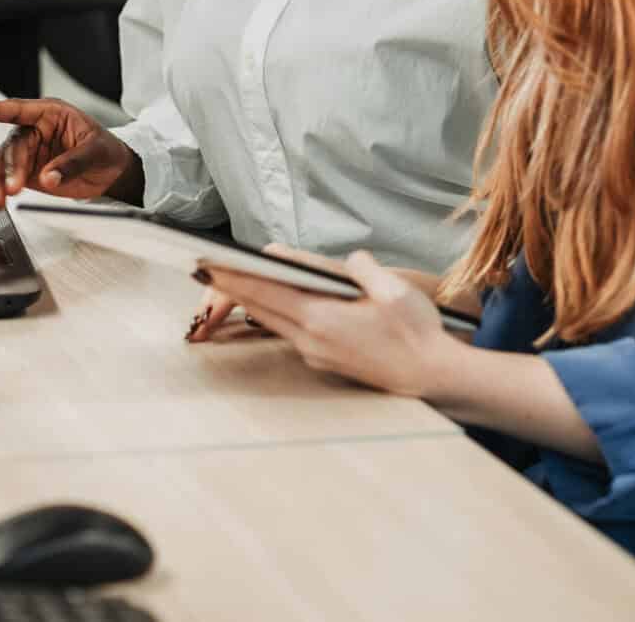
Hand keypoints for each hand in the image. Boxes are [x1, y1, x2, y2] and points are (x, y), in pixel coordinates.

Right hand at [0, 98, 141, 206]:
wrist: (112, 173)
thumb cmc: (106, 151)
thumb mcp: (96, 150)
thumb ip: (73, 162)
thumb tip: (49, 177)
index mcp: (50, 114)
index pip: (17, 109)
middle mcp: (35, 130)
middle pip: (12, 144)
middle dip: (11, 166)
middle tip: (15, 186)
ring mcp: (29, 152)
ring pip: (3, 163)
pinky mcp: (26, 172)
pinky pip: (6, 178)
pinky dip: (0, 189)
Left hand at [199, 250, 462, 396]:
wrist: (430, 376)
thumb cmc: (416, 333)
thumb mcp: (394, 291)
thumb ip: (362, 269)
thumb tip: (346, 258)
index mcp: (322, 318)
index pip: (266, 292)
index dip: (234, 277)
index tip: (207, 264)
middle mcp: (310, 339)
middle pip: (260, 307)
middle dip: (232, 286)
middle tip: (204, 266)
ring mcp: (314, 352)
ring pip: (272, 320)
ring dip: (252, 299)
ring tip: (230, 277)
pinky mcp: (322, 359)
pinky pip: (289, 330)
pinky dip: (275, 311)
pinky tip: (274, 298)